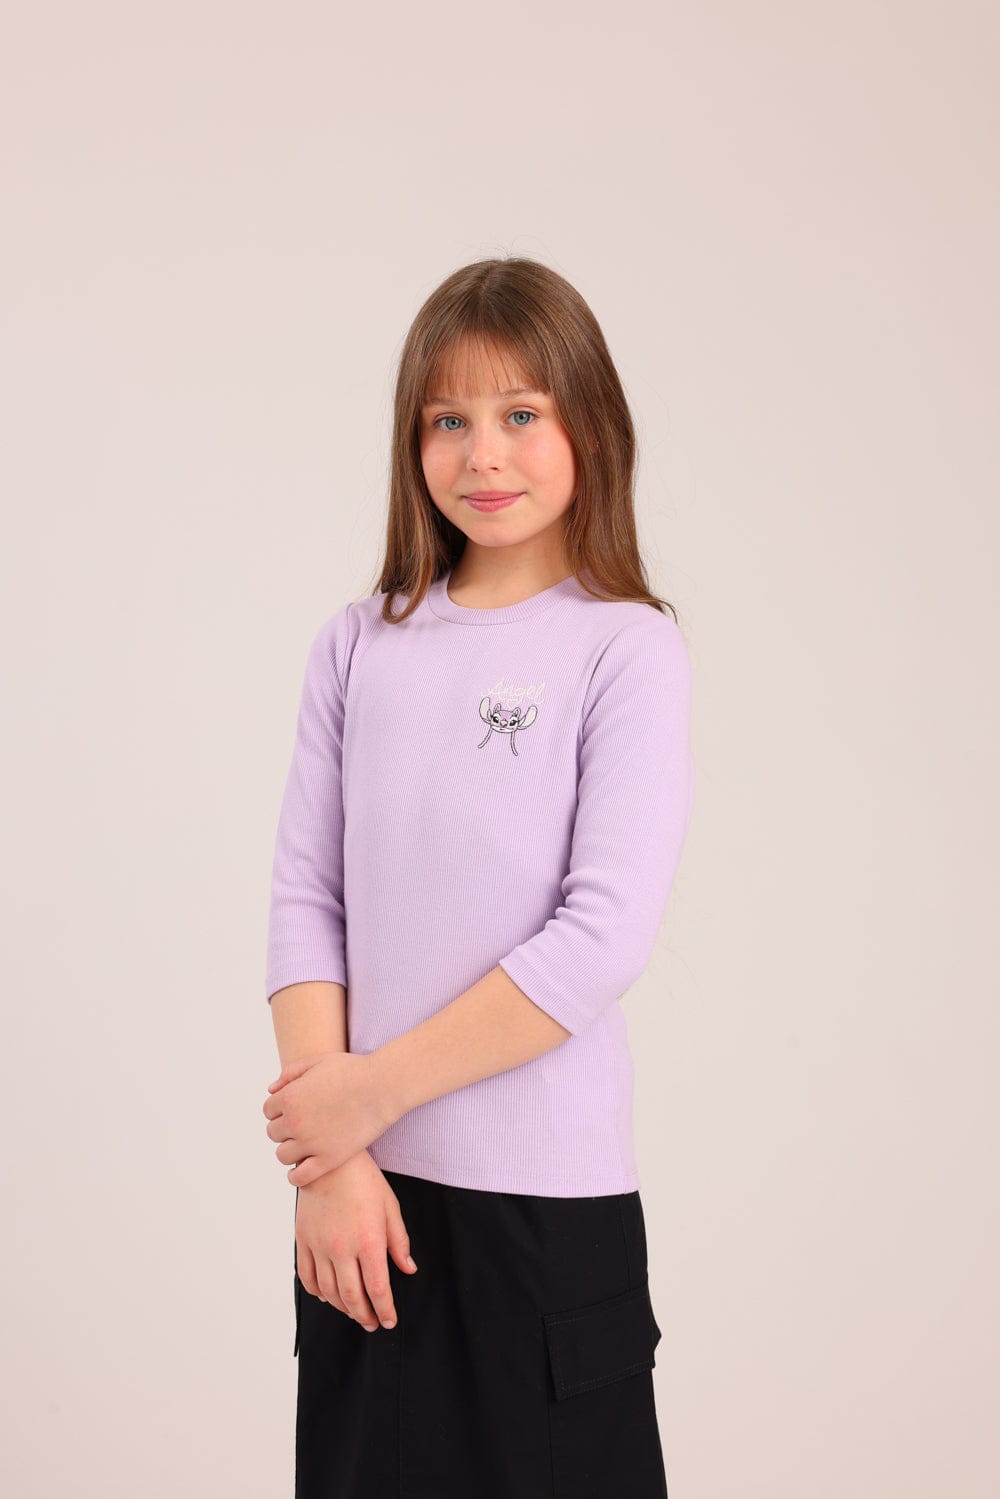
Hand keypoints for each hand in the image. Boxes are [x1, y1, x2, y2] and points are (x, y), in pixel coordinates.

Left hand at [263, 1050, 394, 1185]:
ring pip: (283, 1155)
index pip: (268, 1110)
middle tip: (302, 1126)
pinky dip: (296, 1177)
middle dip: (284, 1129)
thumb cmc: (353, 1071)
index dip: (280, 1109)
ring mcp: (311, 1142)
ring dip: (289, 1150)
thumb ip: (291, 1073)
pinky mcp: (329, 1159)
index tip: (293, 1110)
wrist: (383, 1086)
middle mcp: (295, 1121)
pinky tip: (302, 1169)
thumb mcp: (318, 1061)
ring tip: (304, 1145)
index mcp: (290, 1097)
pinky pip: (300, 1177)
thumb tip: (271, 1090)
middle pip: (273, 1132)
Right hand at [295, 1153, 417, 1331]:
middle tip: (373, 1324)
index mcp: (368, 1240)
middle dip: (364, 1316)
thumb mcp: (390, 1207)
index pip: (378, 1288)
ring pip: (329, 1292)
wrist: (329, 1159)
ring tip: (354, 1312)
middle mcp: (341, 1248)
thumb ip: (399, 1242)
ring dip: (343, 1308)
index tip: (390, 1320)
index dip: (385, 1310)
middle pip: (352, 1297)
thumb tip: (408, 1269)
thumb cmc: (363, 1180)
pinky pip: (307, 1276)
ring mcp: (319, 1245)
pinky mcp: (303, 1240)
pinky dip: (317, 1292)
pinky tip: (327, 1295)